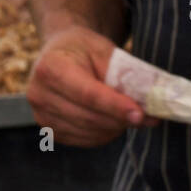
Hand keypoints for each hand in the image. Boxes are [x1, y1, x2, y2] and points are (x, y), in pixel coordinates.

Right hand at [26, 26, 158, 146]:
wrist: (60, 54)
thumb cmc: (84, 51)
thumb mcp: (104, 51)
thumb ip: (124, 76)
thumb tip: (151, 105)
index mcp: (50, 67)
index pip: (88, 94)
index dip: (115, 107)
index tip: (140, 114)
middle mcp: (39, 93)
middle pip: (89, 117)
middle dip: (121, 120)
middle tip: (149, 117)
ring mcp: (42, 115)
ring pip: (90, 132)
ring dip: (116, 127)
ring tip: (131, 116)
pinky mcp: (51, 131)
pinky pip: (86, 140)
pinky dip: (106, 134)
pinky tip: (114, 121)